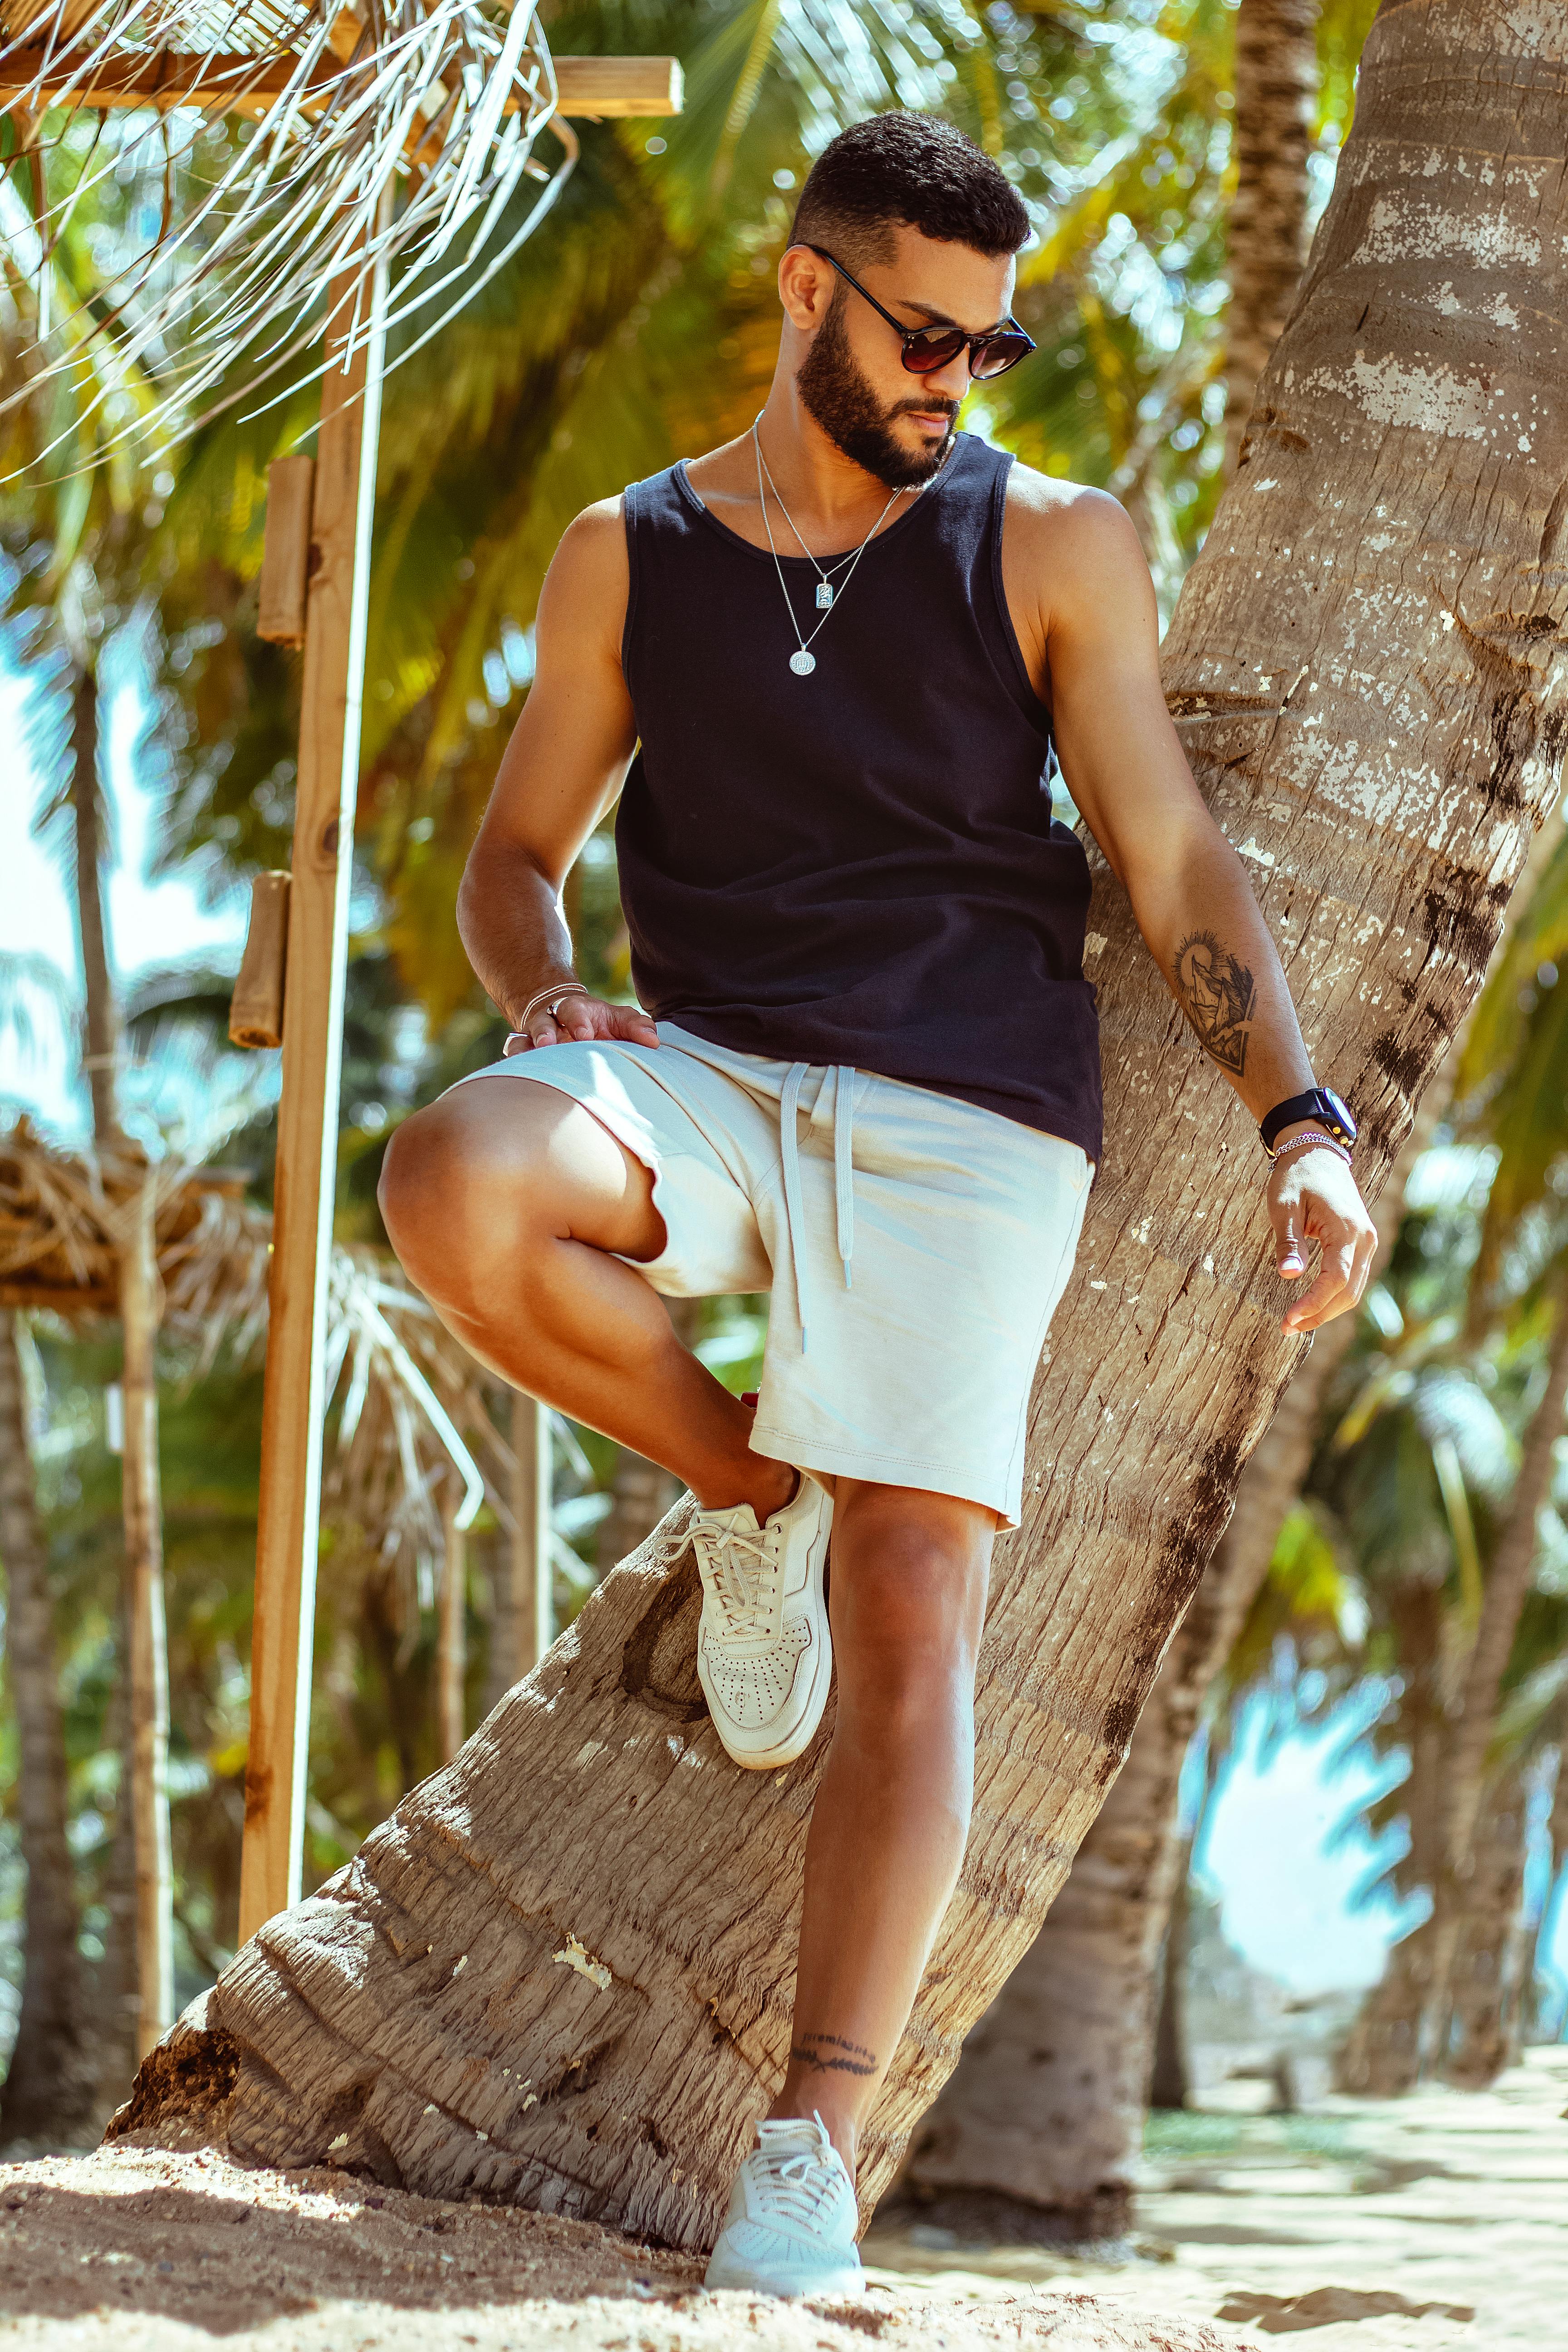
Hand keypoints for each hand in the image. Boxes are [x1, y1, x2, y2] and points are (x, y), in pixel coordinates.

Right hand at [502, 989, 658, 1054]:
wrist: (565, 1021)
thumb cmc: (597, 1023)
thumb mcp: (618, 1020)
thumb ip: (636, 1027)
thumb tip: (654, 1041)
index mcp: (575, 1010)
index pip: (574, 1011)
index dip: (578, 1021)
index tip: (585, 1035)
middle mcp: (551, 1021)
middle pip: (544, 1022)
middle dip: (545, 1032)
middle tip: (549, 1044)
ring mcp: (533, 1038)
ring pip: (523, 1040)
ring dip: (524, 1050)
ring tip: (529, 1063)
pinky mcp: (524, 1054)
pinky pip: (514, 1057)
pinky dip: (514, 1064)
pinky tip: (518, 1078)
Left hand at [1268, 1135, 1375, 1333]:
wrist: (1316, 1152)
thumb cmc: (1295, 1176)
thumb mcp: (1283, 1206)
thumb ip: (1288, 1242)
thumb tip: (1289, 1276)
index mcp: (1346, 1229)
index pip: (1335, 1280)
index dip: (1312, 1304)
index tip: (1288, 1320)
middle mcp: (1364, 1238)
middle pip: (1347, 1292)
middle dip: (1318, 1314)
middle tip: (1286, 1328)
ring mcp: (1367, 1241)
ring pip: (1353, 1289)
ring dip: (1326, 1309)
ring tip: (1295, 1322)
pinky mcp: (1361, 1243)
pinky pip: (1352, 1278)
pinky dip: (1333, 1296)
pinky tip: (1311, 1304)